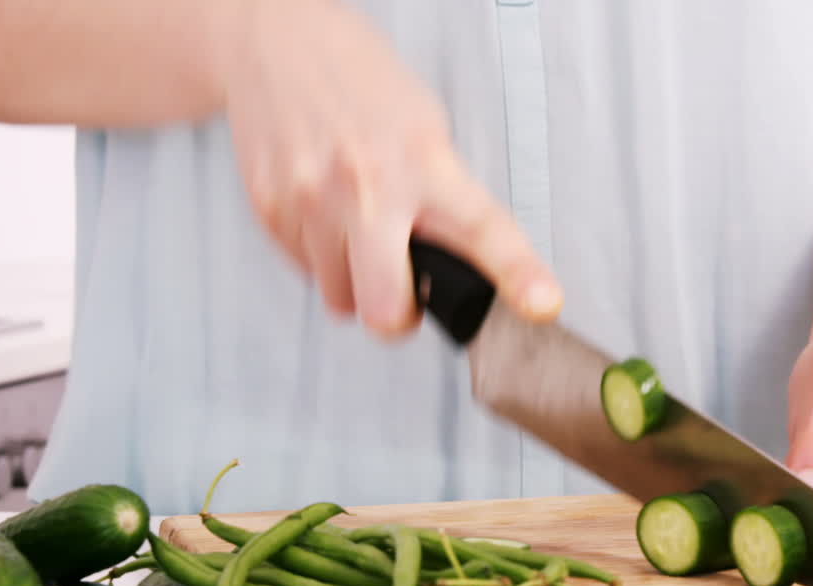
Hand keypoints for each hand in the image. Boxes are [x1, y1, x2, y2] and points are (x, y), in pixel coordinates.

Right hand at [222, 0, 560, 335]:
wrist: (277, 43)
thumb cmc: (361, 87)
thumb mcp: (426, 129)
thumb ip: (446, 199)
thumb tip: (468, 267)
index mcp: (424, 161)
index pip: (482, 229)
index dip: (518, 273)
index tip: (541, 303)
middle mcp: (368, 185)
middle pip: (386, 308)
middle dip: (398, 315)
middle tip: (404, 289)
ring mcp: (313, 200)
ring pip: (342, 299)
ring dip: (356, 280)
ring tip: (358, 228)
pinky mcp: (271, 210)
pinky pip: (307, 272)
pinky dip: (321, 254)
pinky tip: (325, 211)